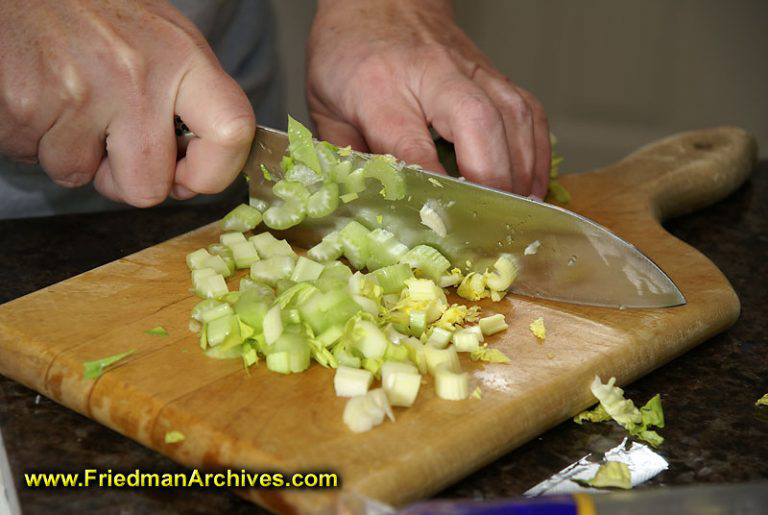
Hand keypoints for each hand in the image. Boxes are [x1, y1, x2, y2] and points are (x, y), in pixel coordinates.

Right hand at [0, 0, 254, 205]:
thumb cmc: (95, 12)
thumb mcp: (162, 40)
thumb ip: (188, 100)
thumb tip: (197, 168)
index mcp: (183, 57)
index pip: (231, 133)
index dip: (214, 173)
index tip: (189, 175)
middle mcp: (138, 75)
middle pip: (149, 187)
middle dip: (126, 181)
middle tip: (112, 148)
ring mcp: (81, 91)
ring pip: (81, 177)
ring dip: (71, 155)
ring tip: (66, 105)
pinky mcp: (28, 103)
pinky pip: (35, 158)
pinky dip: (33, 139)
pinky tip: (40, 99)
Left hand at [307, 0, 550, 197]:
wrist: (381, 0)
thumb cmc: (349, 54)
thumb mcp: (325, 107)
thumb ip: (345, 156)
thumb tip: (371, 203)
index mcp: (380, 87)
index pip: (411, 142)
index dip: (430, 186)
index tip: (441, 221)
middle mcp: (433, 75)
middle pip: (477, 124)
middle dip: (490, 181)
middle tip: (488, 224)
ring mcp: (471, 71)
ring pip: (512, 117)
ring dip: (520, 172)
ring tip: (516, 213)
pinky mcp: (495, 74)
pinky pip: (530, 113)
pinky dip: (537, 153)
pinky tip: (531, 184)